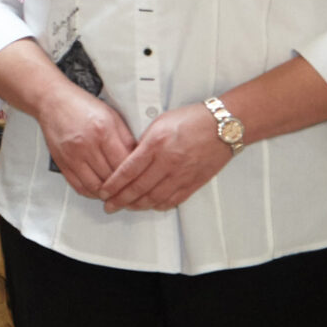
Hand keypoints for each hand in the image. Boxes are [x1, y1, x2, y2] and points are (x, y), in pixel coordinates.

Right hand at [34, 86, 138, 200]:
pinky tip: (98, 190)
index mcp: (103, 131)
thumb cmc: (82, 106)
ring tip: (115, 192)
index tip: (140, 179)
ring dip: (107, 193)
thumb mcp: (112, 116)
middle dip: (123, 186)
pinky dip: (91, 193)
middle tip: (131, 189)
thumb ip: (126, 138)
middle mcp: (87, 145)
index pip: (124, 164)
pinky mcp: (62, 163)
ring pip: (96, 187)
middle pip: (111, 178)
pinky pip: (79, 186)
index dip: (135, 176)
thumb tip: (139, 159)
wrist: (53, 102)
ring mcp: (73, 156)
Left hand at [99, 103, 236, 212]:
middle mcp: (168, 162)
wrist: (223, 126)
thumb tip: (129, 160)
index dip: (113, 185)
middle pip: (138, 188)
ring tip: (127, 207)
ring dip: (138, 205)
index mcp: (156, 145)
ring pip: (154, 198)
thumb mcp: (159, 123)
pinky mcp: (194, 182)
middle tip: (109, 205)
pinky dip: (159, 205)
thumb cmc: (191, 120)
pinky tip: (150, 205)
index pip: (128, 171)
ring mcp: (182, 175)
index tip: (103, 192)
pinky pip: (173, 200)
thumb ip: (144, 143)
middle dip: (120, 200)